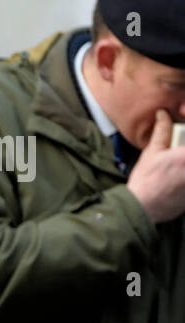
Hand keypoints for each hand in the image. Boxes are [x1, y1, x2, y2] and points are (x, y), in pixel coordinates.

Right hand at [126, 109, 184, 223]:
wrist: (142, 208)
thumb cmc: (145, 181)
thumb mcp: (152, 152)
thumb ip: (162, 131)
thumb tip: (163, 114)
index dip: (184, 140)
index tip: (178, 146)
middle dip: (182, 154)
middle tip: (176, 156)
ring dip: (183, 168)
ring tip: (176, 171)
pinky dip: (183, 181)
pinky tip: (177, 181)